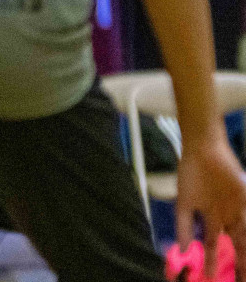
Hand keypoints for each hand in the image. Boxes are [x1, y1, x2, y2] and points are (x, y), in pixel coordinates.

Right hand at [175, 133, 245, 279]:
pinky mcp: (245, 198)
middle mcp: (228, 218)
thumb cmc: (192, 174)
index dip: (212, 262)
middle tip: (241, 281)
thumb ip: (183, 226)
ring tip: (244, 272)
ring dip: (245, 254)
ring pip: (244, 236)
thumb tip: (180, 250)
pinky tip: (237, 237)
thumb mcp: (184, 203)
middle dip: (240, 265)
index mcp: (214, 219)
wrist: (203, 150)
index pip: (214, 245)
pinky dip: (239, 227)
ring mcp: (238, 209)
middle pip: (237, 246)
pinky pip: (241, 219)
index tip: (209, 278)